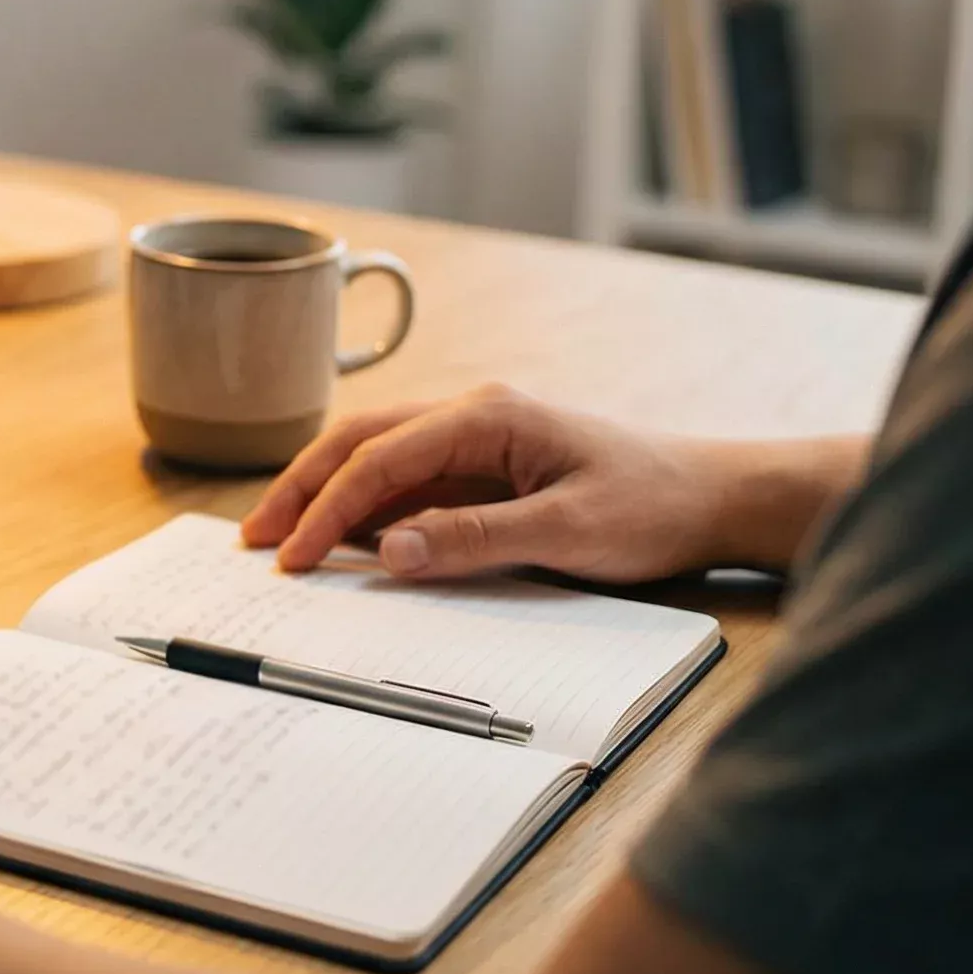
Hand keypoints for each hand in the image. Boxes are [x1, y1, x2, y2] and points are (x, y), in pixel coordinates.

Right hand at [240, 384, 858, 580]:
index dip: (328, 510)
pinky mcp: (490, 464)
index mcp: (488, 415)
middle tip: (256, 540)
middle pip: (361, 440)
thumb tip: (390, 551)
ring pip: (378, 454)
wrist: (716, 498)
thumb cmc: (654, 508)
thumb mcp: (570, 531)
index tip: (292, 559)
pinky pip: (411, 478)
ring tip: (282, 537)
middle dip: (302, 487)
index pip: (381, 459)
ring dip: (327, 493)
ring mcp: (480, 437)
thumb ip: (475, 538)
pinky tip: (346, 539)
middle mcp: (475, 414)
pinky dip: (368, 505)